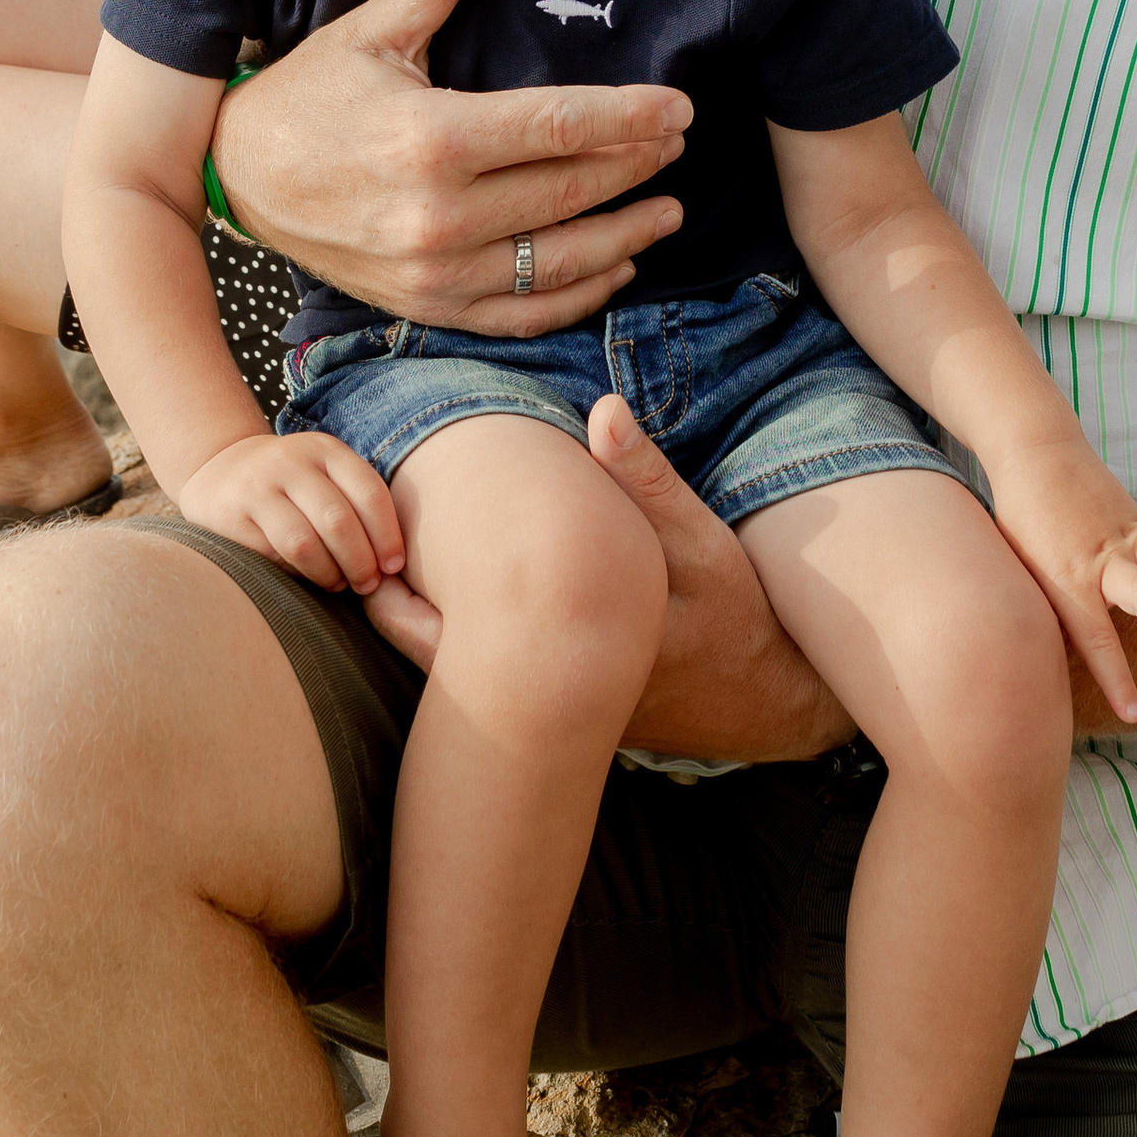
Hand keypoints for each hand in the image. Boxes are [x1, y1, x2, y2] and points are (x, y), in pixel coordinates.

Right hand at [172, 432, 403, 595]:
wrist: (221, 471)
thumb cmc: (292, 483)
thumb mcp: (325, 473)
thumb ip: (356, 500)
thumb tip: (393, 559)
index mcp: (325, 450)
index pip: (369, 492)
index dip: (387, 535)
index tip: (393, 566)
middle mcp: (291, 463)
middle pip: (338, 521)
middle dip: (360, 562)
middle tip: (367, 585)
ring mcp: (258, 488)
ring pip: (304, 543)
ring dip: (329, 574)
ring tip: (339, 585)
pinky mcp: (232, 516)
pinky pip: (272, 555)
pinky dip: (297, 574)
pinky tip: (307, 578)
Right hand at [212, 0, 693, 336]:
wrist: (241, 180)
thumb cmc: (309, 98)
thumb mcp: (368, 32)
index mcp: (433, 139)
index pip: (560, 127)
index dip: (630, 118)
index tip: (679, 108)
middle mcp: (440, 215)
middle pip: (572, 190)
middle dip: (637, 166)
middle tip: (677, 143)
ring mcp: (437, 272)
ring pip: (561, 261)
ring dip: (626, 236)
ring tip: (667, 209)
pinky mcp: (431, 307)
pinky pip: (525, 313)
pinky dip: (580, 296)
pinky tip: (615, 267)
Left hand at [364, 394, 856, 765]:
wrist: (773, 698)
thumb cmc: (738, 610)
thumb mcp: (705, 541)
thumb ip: (649, 481)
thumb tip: (603, 409)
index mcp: (588, 646)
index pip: (475, 634)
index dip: (412, 604)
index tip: (379, 561)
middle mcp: (569, 698)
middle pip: (453, 671)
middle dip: (402, 623)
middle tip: (363, 573)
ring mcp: (569, 721)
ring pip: (473, 690)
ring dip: (431, 644)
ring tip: (385, 590)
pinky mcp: (575, 727)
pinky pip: (504, 701)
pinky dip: (470, 665)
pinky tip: (447, 621)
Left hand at [987, 451, 1136, 729]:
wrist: (1036, 452)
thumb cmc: (1020, 521)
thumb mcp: (1018, 570)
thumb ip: (1045, 612)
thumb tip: (1050, 664)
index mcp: (1067, 578)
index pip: (1094, 637)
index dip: (1115, 677)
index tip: (1133, 714)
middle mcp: (1103, 559)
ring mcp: (1128, 537)